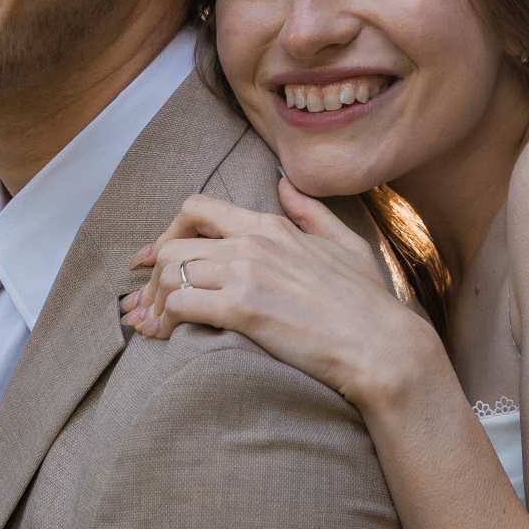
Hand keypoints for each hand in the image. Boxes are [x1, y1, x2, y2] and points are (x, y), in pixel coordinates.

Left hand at [125, 180, 432, 409]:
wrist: (381, 345)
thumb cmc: (367, 303)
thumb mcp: (344, 244)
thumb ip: (310, 212)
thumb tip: (283, 183)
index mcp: (271, 225)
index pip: (198, 209)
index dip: (166, 232)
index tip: (152, 258)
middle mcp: (253, 242)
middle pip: (172, 244)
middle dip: (152, 276)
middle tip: (147, 304)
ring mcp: (247, 272)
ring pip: (169, 272)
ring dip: (155, 302)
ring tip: (155, 326)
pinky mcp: (243, 307)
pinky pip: (181, 304)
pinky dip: (165, 322)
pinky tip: (166, 338)